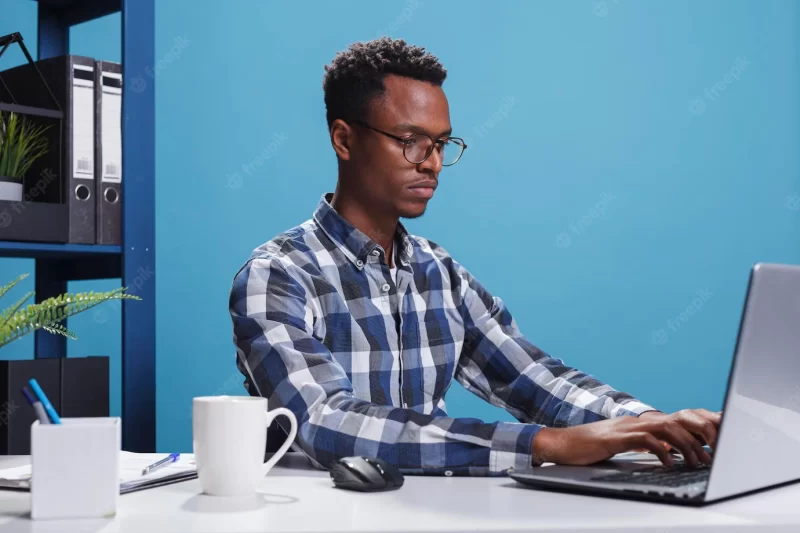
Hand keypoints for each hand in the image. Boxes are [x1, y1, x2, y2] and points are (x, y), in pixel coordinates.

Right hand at [532, 408, 721, 466]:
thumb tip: (670, 452)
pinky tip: (670, 464)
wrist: (562, 444)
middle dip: (702, 432)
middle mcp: (638, 421)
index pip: (679, 417)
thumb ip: (646, 444)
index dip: (702, 423)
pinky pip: (646, 440)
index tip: (722, 436)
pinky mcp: (618, 438)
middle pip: (679, 418)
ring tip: (699, 462)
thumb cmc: (591, 448)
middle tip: (718, 450)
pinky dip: (662, 451)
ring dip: (687, 445)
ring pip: (667, 427)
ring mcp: (628, 427)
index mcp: (643, 422)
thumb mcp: (624, 444)